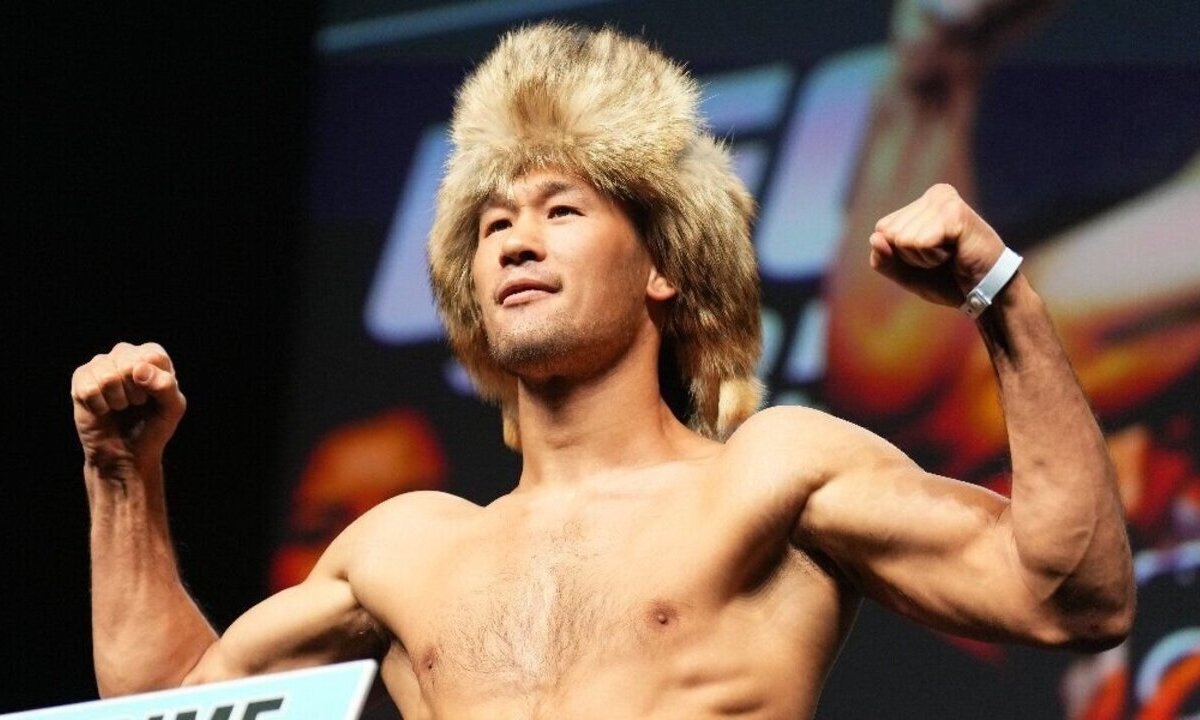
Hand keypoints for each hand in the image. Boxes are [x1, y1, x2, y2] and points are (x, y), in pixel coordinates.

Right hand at [71, 342, 185, 472]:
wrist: (127, 453)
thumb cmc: (153, 427)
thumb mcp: (172, 409)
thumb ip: (166, 386)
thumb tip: (139, 369)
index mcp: (152, 356)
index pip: (152, 357)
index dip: (154, 383)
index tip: (154, 397)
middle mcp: (125, 354)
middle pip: (129, 365)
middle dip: (135, 393)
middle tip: (136, 404)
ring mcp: (101, 364)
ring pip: (108, 378)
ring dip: (117, 401)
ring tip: (120, 406)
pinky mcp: (81, 378)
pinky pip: (89, 390)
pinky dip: (99, 407)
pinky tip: (103, 410)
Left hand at [869, 183, 1006, 306]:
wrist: (984, 293)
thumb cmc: (947, 279)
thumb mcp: (905, 272)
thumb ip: (883, 259)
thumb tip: (875, 238)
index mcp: (921, 203)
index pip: (882, 229)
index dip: (900, 254)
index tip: (930, 255)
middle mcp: (934, 195)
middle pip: (890, 233)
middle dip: (912, 256)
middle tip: (942, 257)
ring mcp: (945, 201)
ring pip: (903, 238)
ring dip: (924, 258)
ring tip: (950, 254)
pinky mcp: (954, 213)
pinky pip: (919, 242)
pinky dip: (933, 257)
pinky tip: (955, 253)